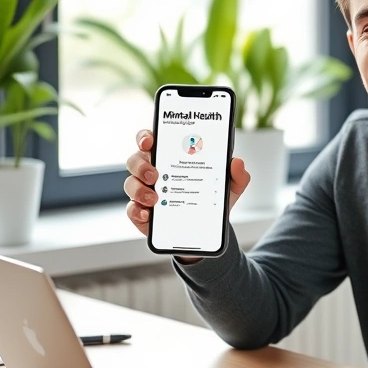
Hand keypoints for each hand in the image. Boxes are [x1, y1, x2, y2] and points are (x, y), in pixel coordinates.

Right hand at [124, 129, 250, 236]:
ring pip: (130, 184)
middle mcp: (154, 172)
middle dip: (141, 165)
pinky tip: (148, 214)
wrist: (208, 230)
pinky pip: (132, 209)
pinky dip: (137, 211)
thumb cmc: (212, 200)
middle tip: (155, 174)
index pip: (151, 141)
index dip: (145, 137)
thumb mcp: (229, 187)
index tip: (150, 141)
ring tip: (155, 198)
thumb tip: (237, 162)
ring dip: (139, 189)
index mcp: (171, 158)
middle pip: (135, 160)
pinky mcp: (142, 213)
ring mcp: (145, 192)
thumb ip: (237, 175)